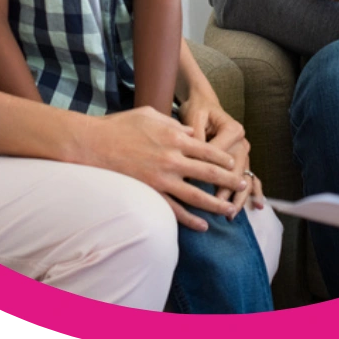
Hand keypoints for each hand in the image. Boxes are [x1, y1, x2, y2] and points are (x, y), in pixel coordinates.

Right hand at [78, 106, 249, 229]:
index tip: (234, 163)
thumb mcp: (151, 114)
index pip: (208, 149)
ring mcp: (162, 178)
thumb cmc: (121, 125)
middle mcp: (172, 159)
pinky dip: (190, 219)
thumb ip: (174, 123)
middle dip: (229, 180)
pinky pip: (174, 210)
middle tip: (243, 185)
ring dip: (216, 203)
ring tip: (230, 209)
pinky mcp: (150, 193)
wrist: (95, 144)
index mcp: (175, 137)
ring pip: (196, 195)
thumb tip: (190, 133)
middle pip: (208, 172)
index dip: (224, 158)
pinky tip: (202, 225)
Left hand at [179, 90, 263, 220]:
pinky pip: (251, 177)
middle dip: (226, 189)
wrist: (204, 104)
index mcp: (232, 129)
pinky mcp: (242, 159)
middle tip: (217, 205)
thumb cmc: (197, 110)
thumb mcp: (194, 118)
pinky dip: (255, 191)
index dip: (207, 171)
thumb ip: (194, 137)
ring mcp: (244, 152)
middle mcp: (242, 141)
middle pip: (235, 169)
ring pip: (244, 177)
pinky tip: (258, 205)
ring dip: (238, 196)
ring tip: (231, 213)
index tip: (195, 186)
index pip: (219, 155)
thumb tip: (189, 161)